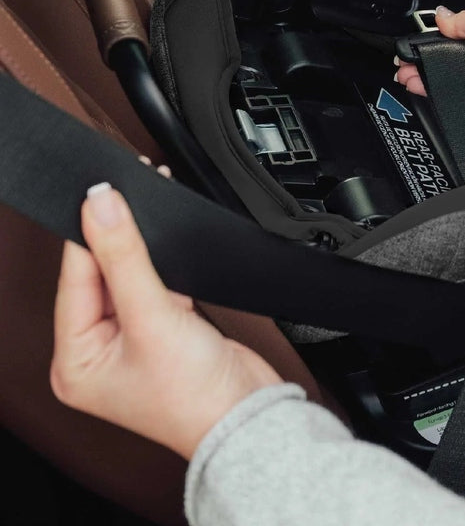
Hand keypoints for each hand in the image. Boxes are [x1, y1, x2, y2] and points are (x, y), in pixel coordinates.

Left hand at [51, 183, 282, 460]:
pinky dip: (163, 264)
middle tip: (129, 194)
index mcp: (73, 362)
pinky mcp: (164, 330)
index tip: (102, 192)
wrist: (248, 416)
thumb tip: (101, 205)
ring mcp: (131, 341)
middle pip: (98, 275)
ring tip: (153, 216)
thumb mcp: (152, 317)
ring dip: (140, 247)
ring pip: (128, 276)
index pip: (74, 279)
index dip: (89, 234)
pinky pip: (154, 284)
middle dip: (116, 237)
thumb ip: (125, 256)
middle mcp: (96, 353)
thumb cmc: (193, 396)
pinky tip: (172, 249)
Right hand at [396, 0, 464, 120]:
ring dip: (421, 76)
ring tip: (404, 74)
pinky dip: (433, 91)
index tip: (413, 45)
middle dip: (420, 61)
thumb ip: (460, 17)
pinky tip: (418, 86)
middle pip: (444, 59)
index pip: (452, 37)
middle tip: (403, 62)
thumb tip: (441, 15)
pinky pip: (451, 94)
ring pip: (444, 78)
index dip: (431, 41)